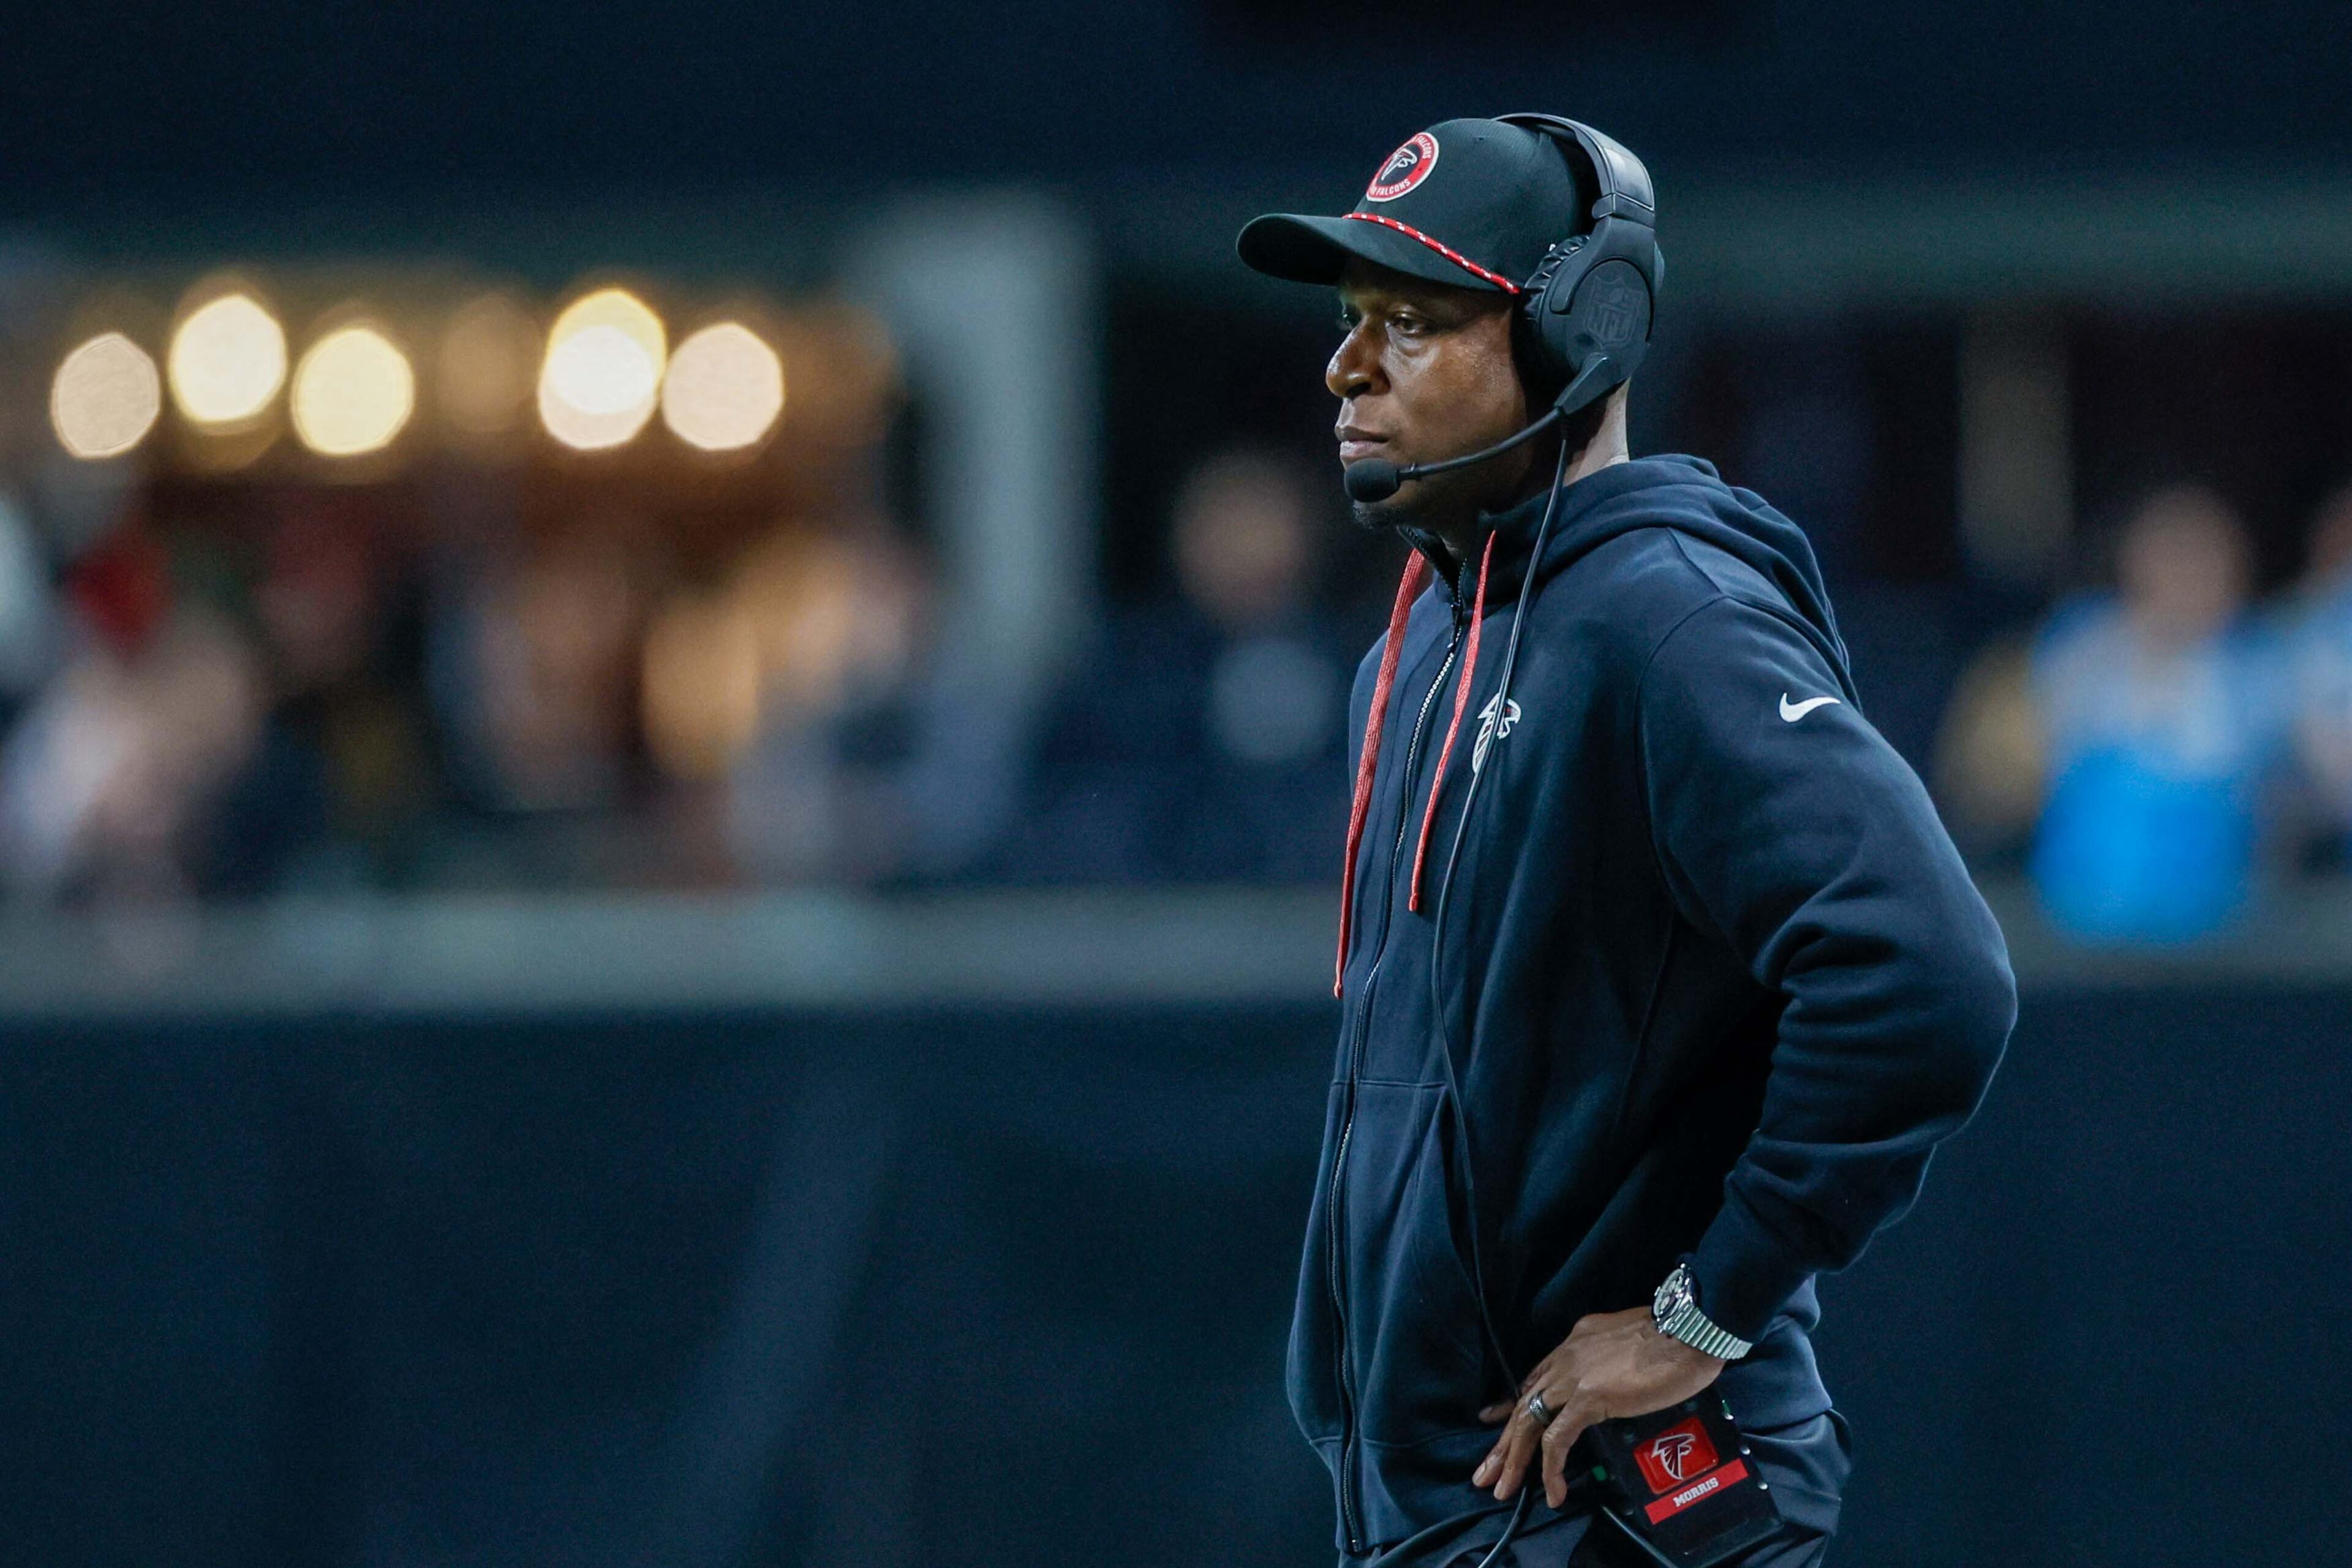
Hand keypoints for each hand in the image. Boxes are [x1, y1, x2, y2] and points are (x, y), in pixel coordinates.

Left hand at [1470, 1306, 1724, 1508]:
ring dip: (1512, 1459)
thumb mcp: (1630, 1342)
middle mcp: (1567, 1357)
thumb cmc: (1675, 1336)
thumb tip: (1615, 1377)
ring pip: (1529, 1422)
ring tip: (1500, 1488)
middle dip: (1502, 1440)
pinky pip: (1558, 1439)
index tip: (1494, 1418)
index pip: (1536, 1376)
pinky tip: (1552, 1492)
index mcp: (1576, 1342)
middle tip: (1486, 1471)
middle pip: (1524, 1403)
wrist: (1689, 1329)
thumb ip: (1613, 1359)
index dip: (1515, 1402)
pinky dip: (1550, 1468)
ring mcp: (1575, 1378)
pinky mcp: (1589, 1399)